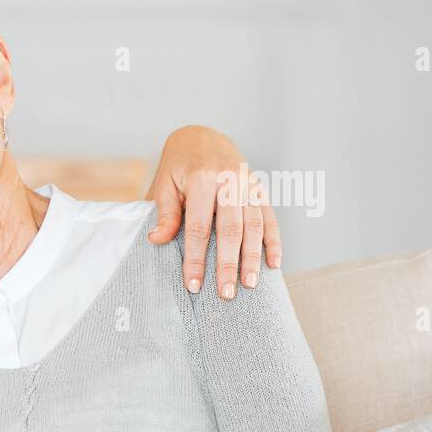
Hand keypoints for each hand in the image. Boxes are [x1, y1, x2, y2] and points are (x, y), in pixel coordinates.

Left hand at [146, 125, 280, 298]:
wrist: (202, 138)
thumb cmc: (178, 167)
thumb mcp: (165, 184)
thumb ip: (165, 213)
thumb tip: (157, 241)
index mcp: (202, 179)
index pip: (198, 227)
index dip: (195, 258)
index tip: (193, 285)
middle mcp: (229, 180)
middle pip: (230, 229)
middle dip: (228, 264)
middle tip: (227, 294)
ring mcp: (248, 184)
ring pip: (254, 225)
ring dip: (253, 257)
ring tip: (250, 284)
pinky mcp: (260, 189)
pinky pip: (269, 217)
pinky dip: (274, 241)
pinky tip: (274, 264)